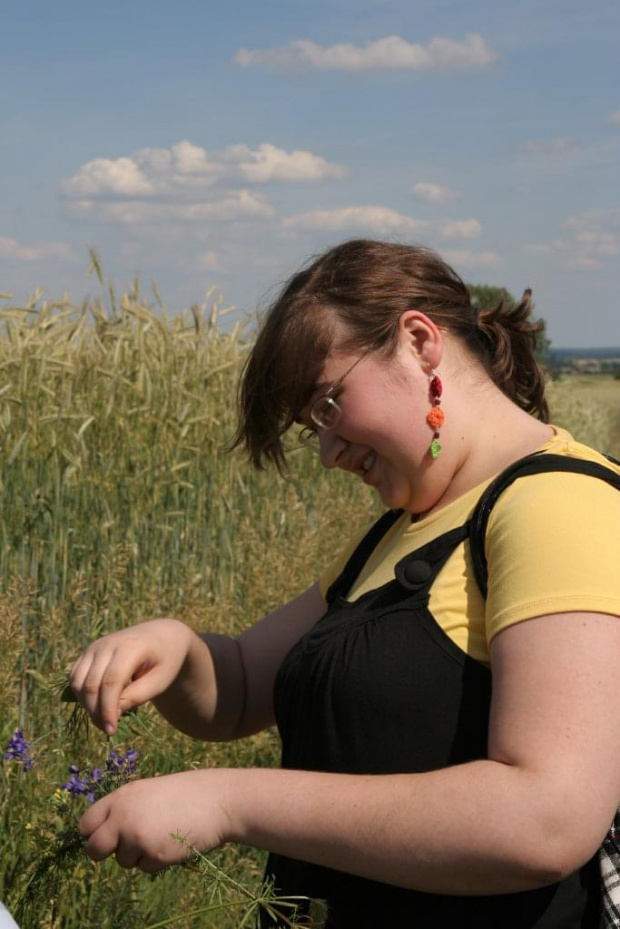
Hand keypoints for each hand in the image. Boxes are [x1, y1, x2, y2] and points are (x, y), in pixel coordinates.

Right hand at [70, 619, 194, 734]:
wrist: (160, 636)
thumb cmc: (164, 660)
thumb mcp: (160, 680)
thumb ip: (137, 696)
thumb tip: (112, 714)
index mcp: (130, 646)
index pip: (111, 681)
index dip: (107, 709)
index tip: (111, 730)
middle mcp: (108, 644)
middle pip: (91, 684)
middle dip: (96, 712)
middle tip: (109, 730)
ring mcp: (95, 647)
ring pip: (78, 682)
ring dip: (87, 706)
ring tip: (104, 720)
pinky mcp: (88, 652)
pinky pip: (75, 677)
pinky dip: (81, 695)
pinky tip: (97, 706)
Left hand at [78, 769, 231, 872]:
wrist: (218, 800)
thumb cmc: (186, 793)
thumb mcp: (149, 791)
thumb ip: (125, 809)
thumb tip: (105, 833)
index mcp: (122, 796)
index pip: (86, 823)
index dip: (92, 834)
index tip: (102, 837)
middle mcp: (123, 816)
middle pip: (94, 849)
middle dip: (103, 853)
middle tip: (123, 848)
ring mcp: (137, 837)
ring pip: (123, 861)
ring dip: (138, 855)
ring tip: (162, 835)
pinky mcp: (154, 855)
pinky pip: (145, 868)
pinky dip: (157, 861)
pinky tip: (172, 843)